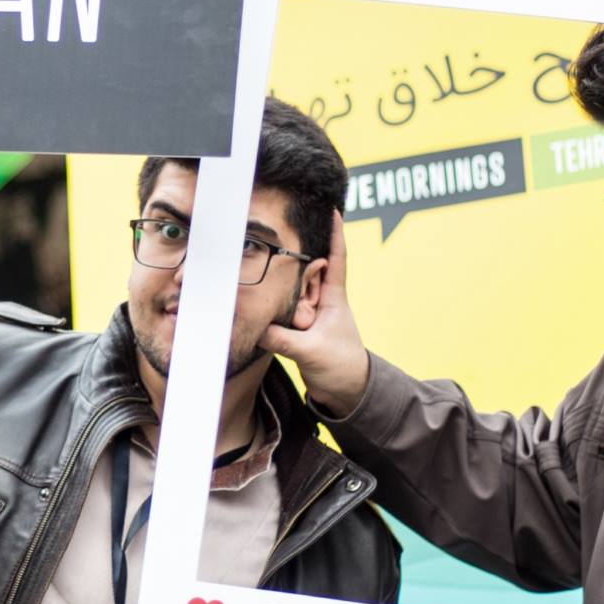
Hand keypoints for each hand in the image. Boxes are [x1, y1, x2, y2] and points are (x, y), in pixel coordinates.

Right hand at [261, 210, 369, 413]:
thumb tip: (256, 327)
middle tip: (303, 310)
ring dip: (289, 306)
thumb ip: (282, 338)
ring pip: (290, 296)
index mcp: (334, 298)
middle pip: (304, 276)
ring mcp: (309, 316)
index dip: (335, 234)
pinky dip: (274, 318)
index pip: (336, 259)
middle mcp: (321, 302)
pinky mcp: (298, 331)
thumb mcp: (311, 351)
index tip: (332, 210)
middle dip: (299, 283)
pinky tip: (265, 323)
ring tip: (298, 329)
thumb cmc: (342, 366)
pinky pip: (282, 316)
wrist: (347, 393)